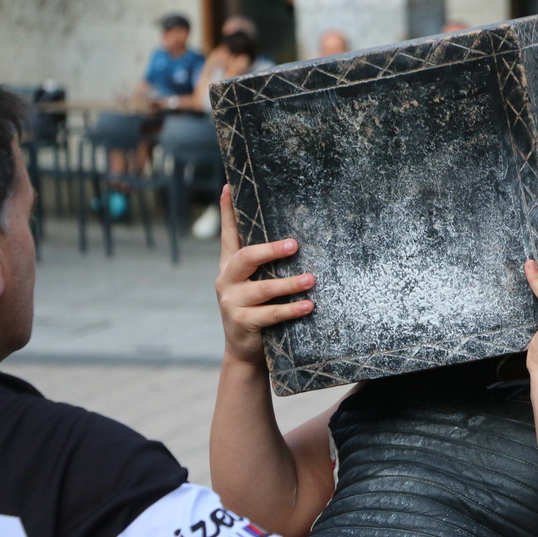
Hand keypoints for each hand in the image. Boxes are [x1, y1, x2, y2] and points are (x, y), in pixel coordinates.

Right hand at [215, 184, 315, 364]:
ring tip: (311, 279)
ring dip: (289, 284)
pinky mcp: (242, 322)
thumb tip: (297, 238)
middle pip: (245, 258)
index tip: (229, 187)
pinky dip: (291, 309)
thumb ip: (266, 264)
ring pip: (262, 288)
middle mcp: (227, 280)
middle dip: (270, 250)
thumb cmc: (258, 309)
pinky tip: (308, 305)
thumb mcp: (257, 283)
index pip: (229, 235)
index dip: (228, 212)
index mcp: (230, 266)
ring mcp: (232, 302)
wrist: (245, 350)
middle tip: (294, 245)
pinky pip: (271, 314)